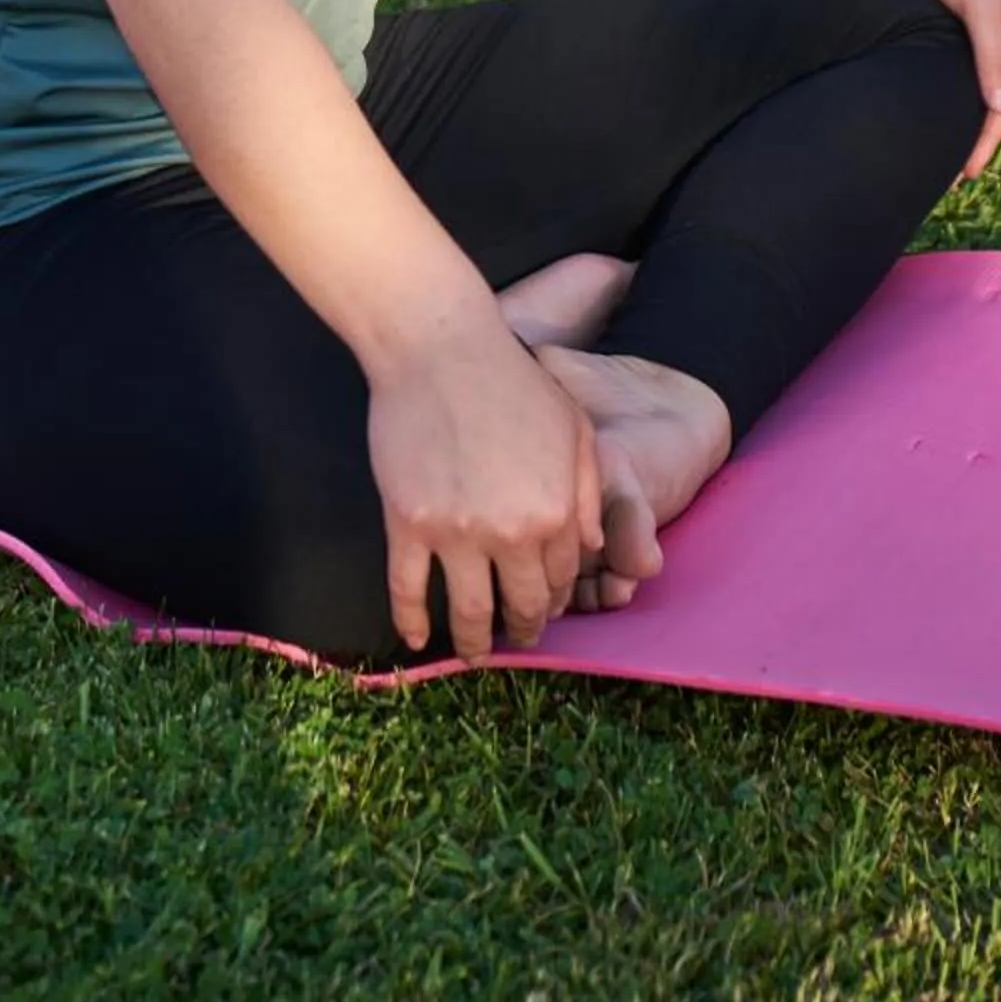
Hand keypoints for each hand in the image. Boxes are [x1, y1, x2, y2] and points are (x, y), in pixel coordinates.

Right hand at [367, 318, 603, 659]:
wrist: (441, 348)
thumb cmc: (512, 379)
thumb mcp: (574, 428)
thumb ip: (587, 491)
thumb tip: (593, 549)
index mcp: (555, 511)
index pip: (559, 578)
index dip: (552, 598)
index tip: (541, 606)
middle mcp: (509, 532)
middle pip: (519, 603)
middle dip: (521, 629)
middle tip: (514, 638)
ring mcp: (455, 532)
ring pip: (467, 610)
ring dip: (472, 641)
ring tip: (472, 652)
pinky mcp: (407, 523)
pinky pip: (407, 588)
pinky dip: (411, 620)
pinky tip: (416, 638)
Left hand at [890, 0, 1000, 179]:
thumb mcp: (976, 6)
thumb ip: (989, 56)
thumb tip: (999, 108)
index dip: (989, 135)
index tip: (968, 169)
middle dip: (983, 131)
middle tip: (959, 170)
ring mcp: (994, 21)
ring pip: (985, 80)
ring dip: (970, 112)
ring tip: (950, 148)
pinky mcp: (967, 15)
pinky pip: (967, 64)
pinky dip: (957, 88)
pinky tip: (940, 104)